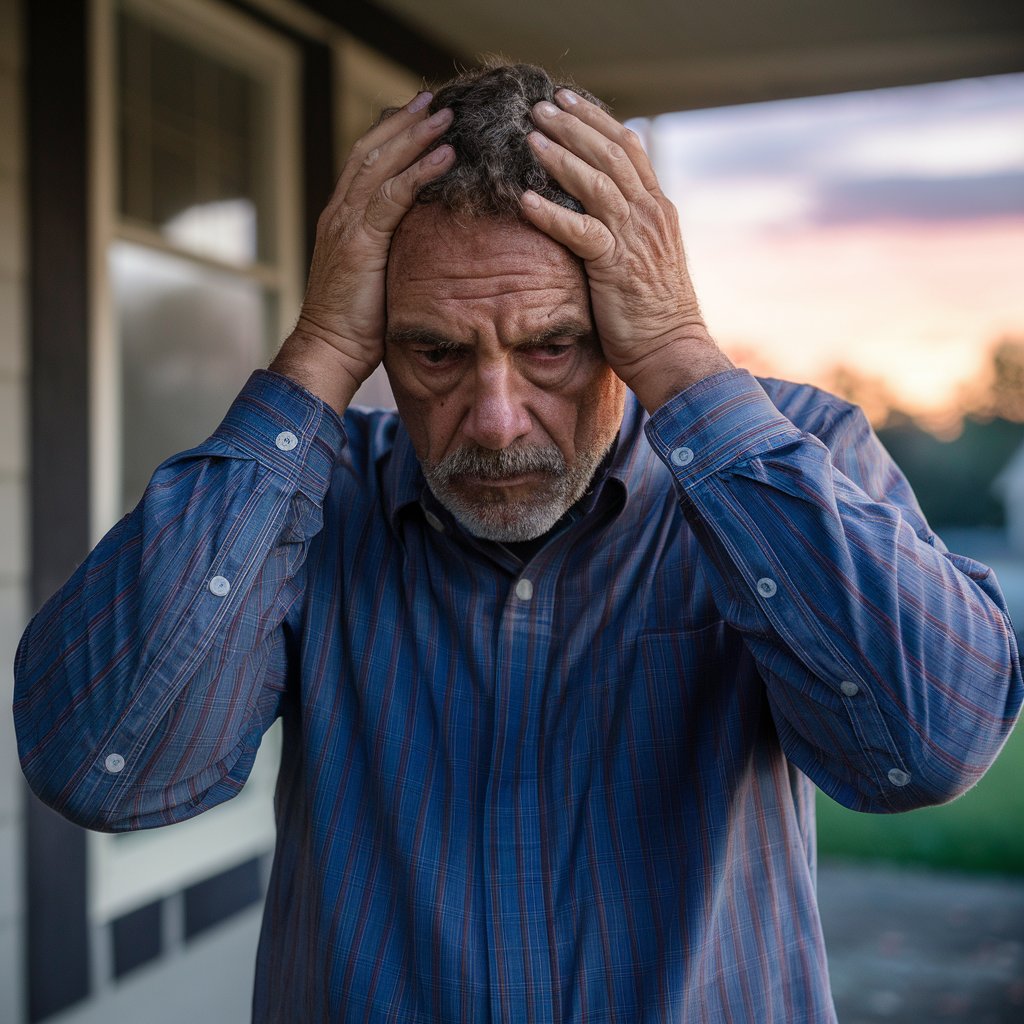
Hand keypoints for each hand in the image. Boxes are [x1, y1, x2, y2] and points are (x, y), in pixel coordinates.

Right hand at [272, 93, 454, 412]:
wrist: (330, 350)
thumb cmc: (357, 322)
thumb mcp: (375, 275)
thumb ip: (390, 248)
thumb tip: (422, 238)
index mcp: (341, 218)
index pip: (365, 163)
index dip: (391, 136)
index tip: (420, 116)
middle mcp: (339, 213)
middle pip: (371, 151)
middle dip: (404, 123)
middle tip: (434, 100)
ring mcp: (346, 225)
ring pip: (381, 165)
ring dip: (416, 137)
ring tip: (446, 118)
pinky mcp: (358, 243)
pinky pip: (392, 197)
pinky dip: (419, 172)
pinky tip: (445, 156)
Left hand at [520, 91, 731, 411]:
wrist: (672, 350)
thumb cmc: (653, 313)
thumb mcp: (645, 259)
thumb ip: (627, 229)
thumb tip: (598, 213)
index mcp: (657, 209)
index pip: (628, 149)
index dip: (597, 121)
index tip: (568, 101)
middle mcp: (649, 215)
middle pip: (611, 153)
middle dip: (574, 125)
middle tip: (541, 105)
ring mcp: (635, 239)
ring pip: (597, 182)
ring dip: (561, 156)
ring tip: (530, 136)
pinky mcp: (616, 266)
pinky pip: (580, 230)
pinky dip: (552, 213)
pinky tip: (525, 199)